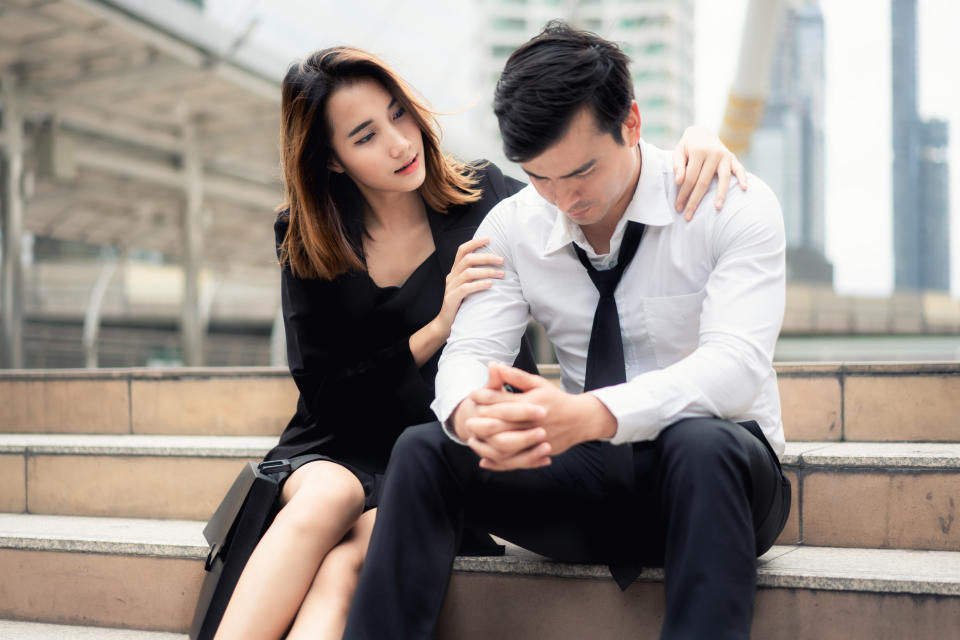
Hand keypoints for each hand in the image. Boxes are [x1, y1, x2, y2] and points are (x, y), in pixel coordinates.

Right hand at [432, 237, 504, 339]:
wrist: (445, 324)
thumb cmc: (461, 305)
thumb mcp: (467, 287)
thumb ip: (476, 277)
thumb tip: (496, 266)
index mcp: (455, 272)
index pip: (462, 251)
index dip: (474, 243)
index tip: (489, 238)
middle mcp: (451, 277)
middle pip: (468, 259)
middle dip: (486, 257)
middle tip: (502, 260)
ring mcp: (450, 288)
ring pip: (468, 273)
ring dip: (486, 272)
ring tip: (501, 275)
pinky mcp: (451, 299)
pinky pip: (465, 288)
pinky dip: (479, 285)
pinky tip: (490, 285)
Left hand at [460, 362, 617, 470]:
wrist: (580, 419)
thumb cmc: (555, 399)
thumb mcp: (537, 383)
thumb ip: (515, 376)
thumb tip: (493, 365)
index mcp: (532, 403)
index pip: (504, 401)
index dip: (485, 398)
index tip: (472, 396)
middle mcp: (534, 422)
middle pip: (502, 425)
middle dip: (482, 424)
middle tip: (468, 421)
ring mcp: (537, 440)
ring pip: (506, 446)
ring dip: (486, 445)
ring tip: (472, 440)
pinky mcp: (538, 453)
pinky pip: (515, 461)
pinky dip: (498, 463)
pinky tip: (484, 460)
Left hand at [672, 125, 747, 220]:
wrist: (701, 132)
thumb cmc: (687, 146)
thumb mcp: (678, 152)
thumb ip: (678, 165)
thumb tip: (679, 181)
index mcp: (698, 152)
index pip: (690, 178)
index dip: (684, 194)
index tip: (678, 208)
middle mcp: (713, 153)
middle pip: (704, 182)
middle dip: (695, 200)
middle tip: (689, 216)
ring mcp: (725, 156)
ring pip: (723, 178)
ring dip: (721, 194)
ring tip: (717, 208)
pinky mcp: (733, 158)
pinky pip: (739, 168)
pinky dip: (743, 178)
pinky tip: (744, 189)